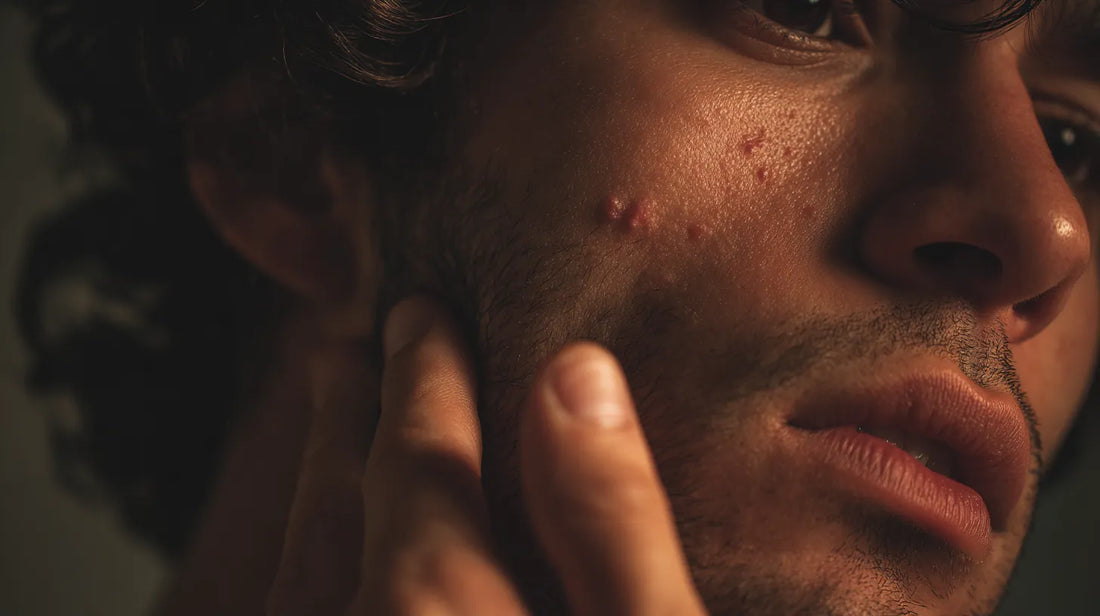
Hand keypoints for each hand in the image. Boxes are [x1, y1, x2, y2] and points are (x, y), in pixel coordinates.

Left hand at [267, 296, 707, 614]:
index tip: (418, 315)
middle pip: (332, 510)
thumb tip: (575, 379)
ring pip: (296, 580)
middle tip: (345, 349)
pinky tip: (337, 575)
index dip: (422, 378)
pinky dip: (313, 576)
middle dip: (345, 420)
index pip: (416, 461)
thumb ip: (613, 523)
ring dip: (318, 496)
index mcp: (436, 607)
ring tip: (332, 440)